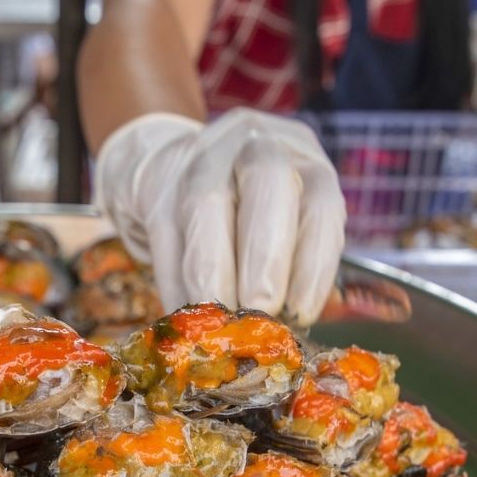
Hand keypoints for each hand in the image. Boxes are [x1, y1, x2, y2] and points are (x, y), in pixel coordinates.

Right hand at [93, 109, 346, 327]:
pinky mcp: (156, 180)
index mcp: (303, 156)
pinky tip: (185, 311)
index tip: (299, 315)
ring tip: (218, 320)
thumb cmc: (239, 210)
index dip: (313, 263)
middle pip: (268, 181)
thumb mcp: (280, 223)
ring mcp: (201, 154)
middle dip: (265, 257)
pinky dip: (176, 278)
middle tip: (258, 311)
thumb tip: (281, 335)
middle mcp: (256, 141)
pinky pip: (166, 230)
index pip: (320, 202)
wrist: (168, 168)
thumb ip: (287, 267)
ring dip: (215, 271)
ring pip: (208, 204)